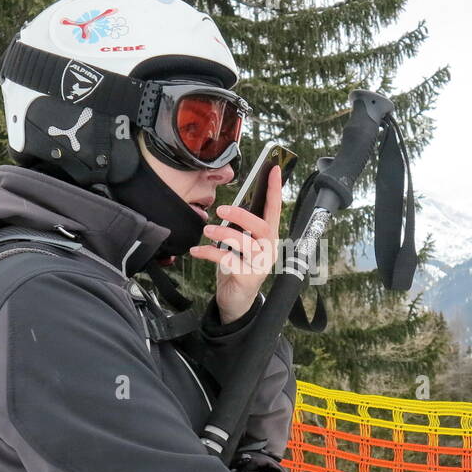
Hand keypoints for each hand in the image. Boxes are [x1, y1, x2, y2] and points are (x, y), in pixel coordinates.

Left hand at [189, 163, 281, 323]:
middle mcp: (269, 250)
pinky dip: (210, 253)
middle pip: (262, 227)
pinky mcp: (247, 278)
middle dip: (242, 215)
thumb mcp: (240, 246)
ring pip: (245, 243)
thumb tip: (229, 208)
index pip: (274, 210)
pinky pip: (228, 260)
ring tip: (207, 229)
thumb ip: (240, 229)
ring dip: (224, 233)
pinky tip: (197, 251)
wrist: (236, 301)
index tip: (273, 169)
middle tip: (222, 209)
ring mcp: (260, 265)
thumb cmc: (238, 268)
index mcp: (269, 238)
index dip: (274, 190)